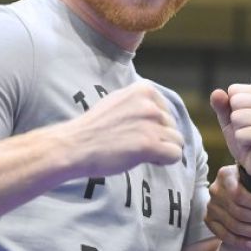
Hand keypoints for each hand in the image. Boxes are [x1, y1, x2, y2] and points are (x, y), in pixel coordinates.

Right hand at [63, 81, 182, 176]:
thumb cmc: (93, 128)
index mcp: (144, 89)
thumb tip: (161, 111)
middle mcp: (150, 104)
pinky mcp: (150, 144)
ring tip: (139, 152)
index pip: (166, 110)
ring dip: (162, 150)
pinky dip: (165, 161)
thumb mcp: (118, 102)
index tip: (137, 131)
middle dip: (159, 138)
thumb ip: (140, 103)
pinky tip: (147, 159)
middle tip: (135, 145)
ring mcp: (151, 123)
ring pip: (177, 140)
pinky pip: (175, 154)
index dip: (155, 125)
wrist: (73, 146)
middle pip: (173, 126)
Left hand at [210, 84, 250, 176]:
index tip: (247, 122)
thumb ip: (222, 105)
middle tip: (249, 132)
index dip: (233, 110)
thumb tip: (216, 92)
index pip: (234, 90)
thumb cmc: (248, 140)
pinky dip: (243, 143)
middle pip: (236, 101)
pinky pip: (242, 134)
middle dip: (236, 121)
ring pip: (238, 117)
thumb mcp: (230, 121)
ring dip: (239, 133)